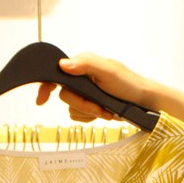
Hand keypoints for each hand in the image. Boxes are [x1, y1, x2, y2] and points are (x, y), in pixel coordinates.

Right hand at [36, 52, 157, 121]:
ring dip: (89, 113)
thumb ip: (86, 65)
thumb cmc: (128, 83)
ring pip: (71, 109)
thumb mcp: (108, 71)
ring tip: (105, 110)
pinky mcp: (88, 105)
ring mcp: (84, 93)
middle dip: (83, 105)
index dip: (45, 86)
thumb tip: (63, 64)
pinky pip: (78, 116)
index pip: (56, 74)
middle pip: (65, 97)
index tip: (41, 100)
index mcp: (82, 65)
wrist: (142, 102)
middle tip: (99, 107)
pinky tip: (103, 113)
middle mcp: (80, 78)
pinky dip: (90, 117)